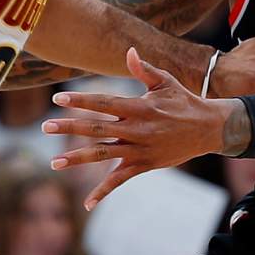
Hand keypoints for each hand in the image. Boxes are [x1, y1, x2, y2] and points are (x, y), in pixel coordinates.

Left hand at [42, 47, 240, 209]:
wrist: (209, 129)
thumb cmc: (185, 101)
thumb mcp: (165, 82)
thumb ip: (143, 69)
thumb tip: (128, 50)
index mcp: (139, 107)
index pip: (104, 103)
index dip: (80, 101)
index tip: (58, 99)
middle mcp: (136, 129)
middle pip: (97, 128)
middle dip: (69, 127)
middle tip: (45, 127)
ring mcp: (140, 150)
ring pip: (103, 154)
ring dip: (78, 159)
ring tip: (55, 162)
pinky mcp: (145, 165)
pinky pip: (120, 180)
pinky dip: (104, 192)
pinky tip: (88, 203)